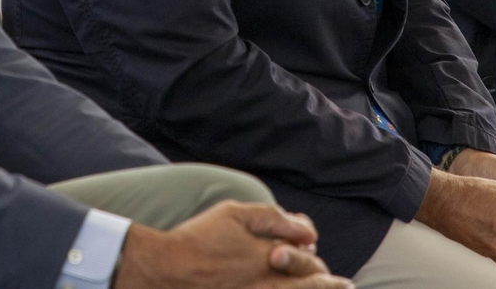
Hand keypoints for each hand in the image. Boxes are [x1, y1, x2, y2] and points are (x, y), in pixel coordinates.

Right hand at [115, 201, 349, 288]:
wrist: (165, 271)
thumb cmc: (199, 239)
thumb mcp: (234, 215)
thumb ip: (273, 219)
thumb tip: (310, 230)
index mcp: (270, 261)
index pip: (309, 264)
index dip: (320, 265)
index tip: (330, 268)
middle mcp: (266, 286)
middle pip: (305, 288)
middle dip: (326, 288)